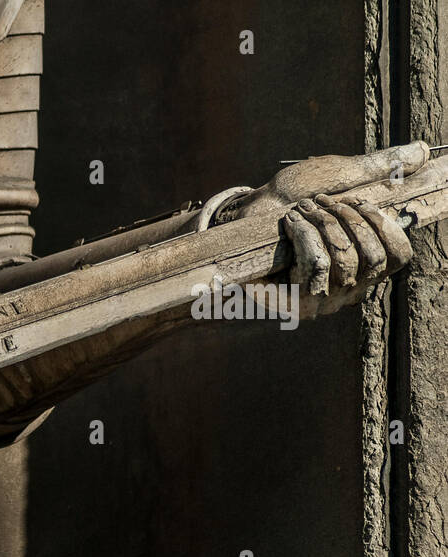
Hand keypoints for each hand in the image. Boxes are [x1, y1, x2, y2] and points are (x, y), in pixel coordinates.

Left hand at [226, 142, 421, 315]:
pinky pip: (316, 265)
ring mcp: (319, 300)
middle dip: (347, 219)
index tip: (358, 200)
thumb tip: (423, 150)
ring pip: (345, 260)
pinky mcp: (291, 302)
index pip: (398, 257)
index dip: (383, 225)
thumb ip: (378, 168)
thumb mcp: (337, 178)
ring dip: (323, 224)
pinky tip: (291, 222)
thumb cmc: (288, 202)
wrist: (238, 223)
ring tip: (302, 209)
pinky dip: (306, 234)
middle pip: (372, 257)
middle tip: (320, 201)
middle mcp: (346, 290)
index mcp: (362, 267)